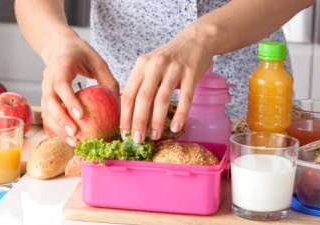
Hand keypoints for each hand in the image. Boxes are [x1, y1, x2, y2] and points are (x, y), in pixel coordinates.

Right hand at [41, 32, 118, 145]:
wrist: (59, 47)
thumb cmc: (81, 54)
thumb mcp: (98, 62)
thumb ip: (108, 80)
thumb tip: (120, 104)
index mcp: (61, 66)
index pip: (61, 85)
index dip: (69, 101)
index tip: (80, 116)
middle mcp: (48, 78)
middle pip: (50, 102)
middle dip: (61, 120)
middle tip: (76, 133)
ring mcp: (44, 89)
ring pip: (46, 111)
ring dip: (58, 128)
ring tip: (73, 142)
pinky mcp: (46, 97)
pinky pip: (47, 115)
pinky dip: (55, 128)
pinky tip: (68, 139)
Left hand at [120, 24, 215, 142]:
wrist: (196, 40)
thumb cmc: (170, 59)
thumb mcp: (151, 67)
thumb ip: (142, 86)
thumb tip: (132, 117)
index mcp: (141, 66)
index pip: (128, 94)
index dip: (125, 116)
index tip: (124, 133)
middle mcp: (155, 66)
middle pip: (142, 98)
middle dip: (138, 122)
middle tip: (137, 140)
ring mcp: (174, 69)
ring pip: (162, 99)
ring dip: (156, 121)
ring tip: (154, 136)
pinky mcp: (191, 73)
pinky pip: (185, 98)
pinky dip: (180, 115)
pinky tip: (175, 127)